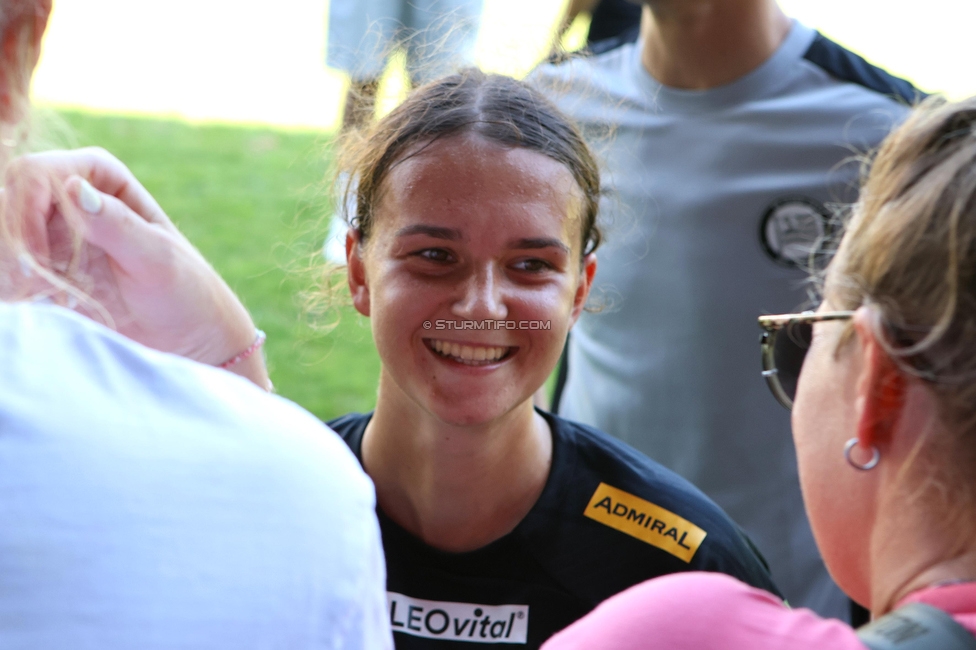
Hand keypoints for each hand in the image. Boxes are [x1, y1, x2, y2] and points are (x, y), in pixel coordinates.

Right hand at [5, 147, 270, 389]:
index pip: (35, 173)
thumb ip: (117, 225)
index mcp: (100, 176)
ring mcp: (53, 229)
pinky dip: (14, 286)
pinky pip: (8, 267)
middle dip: (13, 243)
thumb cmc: (185, 290)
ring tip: (50, 297)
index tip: (36, 260)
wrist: (188, 334)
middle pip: (7, 199)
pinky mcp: (45, 265)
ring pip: (3, 235)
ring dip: (11, 268)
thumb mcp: (158, 259)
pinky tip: (50, 304)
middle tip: (35, 284)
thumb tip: (76, 189)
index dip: (24, 211)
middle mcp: (70, 195)